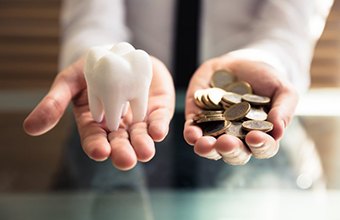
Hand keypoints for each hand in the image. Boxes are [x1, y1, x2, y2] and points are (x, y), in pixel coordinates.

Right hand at [23, 57, 174, 169]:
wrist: (119, 53)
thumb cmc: (91, 68)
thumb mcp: (69, 81)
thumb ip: (54, 102)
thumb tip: (30, 128)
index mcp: (95, 123)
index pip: (94, 139)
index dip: (96, 146)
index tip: (99, 152)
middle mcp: (117, 126)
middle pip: (119, 143)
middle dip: (122, 152)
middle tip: (125, 160)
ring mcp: (138, 118)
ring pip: (140, 136)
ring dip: (143, 145)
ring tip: (145, 152)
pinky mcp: (156, 109)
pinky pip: (158, 120)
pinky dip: (159, 127)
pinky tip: (158, 132)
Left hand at [183, 56, 297, 164]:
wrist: (240, 62)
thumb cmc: (266, 79)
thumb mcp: (282, 89)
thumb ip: (284, 109)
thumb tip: (278, 131)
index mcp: (260, 135)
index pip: (262, 148)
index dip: (260, 146)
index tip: (255, 137)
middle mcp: (237, 138)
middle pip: (234, 154)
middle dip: (230, 150)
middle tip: (226, 143)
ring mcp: (216, 130)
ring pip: (211, 148)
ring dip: (207, 149)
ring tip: (205, 145)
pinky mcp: (197, 119)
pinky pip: (192, 132)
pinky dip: (191, 135)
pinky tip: (192, 134)